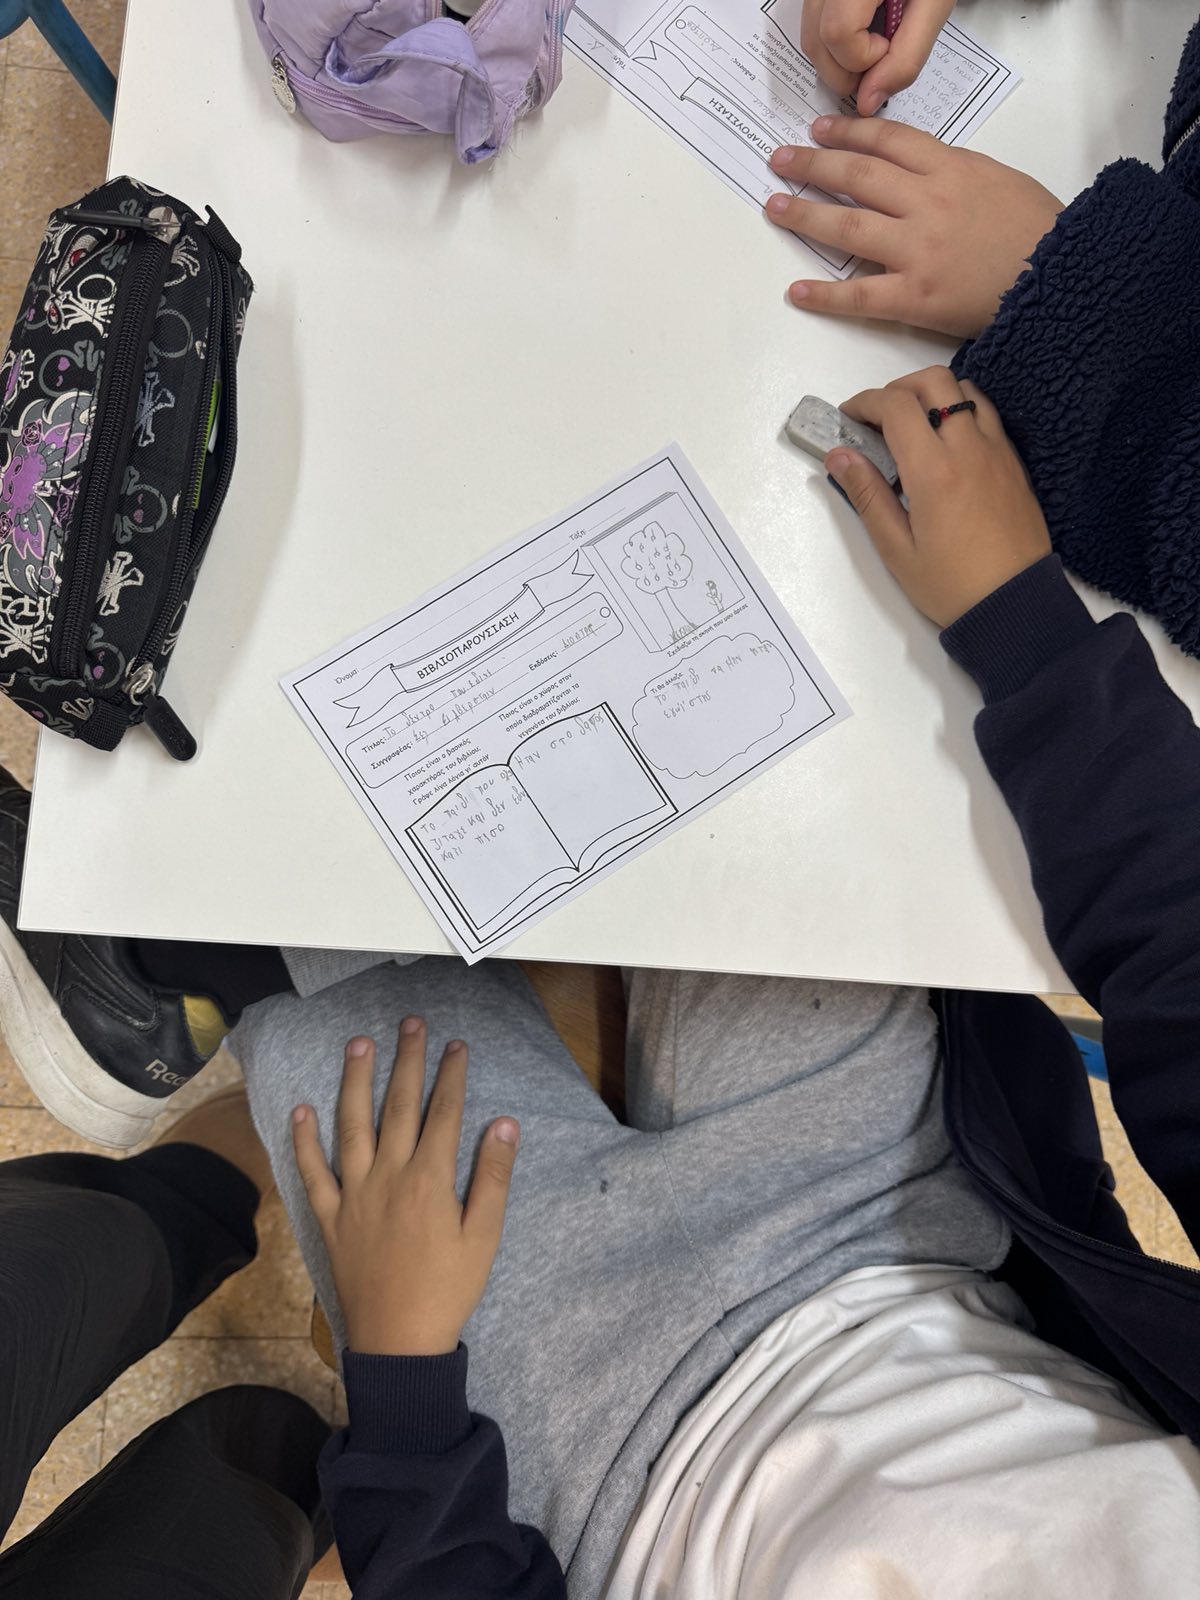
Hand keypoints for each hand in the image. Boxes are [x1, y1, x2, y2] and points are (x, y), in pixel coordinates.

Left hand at [293, 1018, 519, 1356]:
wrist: (398, 1341)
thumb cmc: (448, 1290)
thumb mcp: (484, 1236)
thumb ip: (493, 1176)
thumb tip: (504, 1124)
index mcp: (430, 1180)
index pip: (443, 1113)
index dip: (451, 1075)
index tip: (456, 1046)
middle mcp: (389, 1176)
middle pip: (399, 1106)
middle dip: (407, 1061)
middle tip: (410, 1023)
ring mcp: (354, 1194)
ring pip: (352, 1125)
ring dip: (356, 1081)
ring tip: (360, 1044)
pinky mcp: (330, 1216)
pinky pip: (313, 1172)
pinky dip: (305, 1140)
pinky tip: (301, 1109)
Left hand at [766, 117, 1062, 337]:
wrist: (1065, 276)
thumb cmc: (1039, 232)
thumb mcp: (999, 181)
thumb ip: (955, 175)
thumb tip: (917, 174)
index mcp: (951, 171)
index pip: (888, 142)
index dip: (848, 133)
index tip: (820, 130)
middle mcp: (928, 204)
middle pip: (858, 176)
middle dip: (813, 165)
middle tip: (781, 160)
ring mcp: (919, 251)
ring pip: (848, 227)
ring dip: (805, 215)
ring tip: (775, 206)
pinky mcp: (918, 297)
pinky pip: (861, 295)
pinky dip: (825, 295)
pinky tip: (797, 293)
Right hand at [801, 0, 955, 114]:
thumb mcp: (933, 8)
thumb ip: (906, 58)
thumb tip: (867, 101)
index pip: (838, 34)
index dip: (863, 56)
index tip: (889, 45)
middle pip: (815, 42)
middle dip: (846, 68)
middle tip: (880, 53)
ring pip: (809, 37)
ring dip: (838, 58)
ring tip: (872, 39)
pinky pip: (811, 25)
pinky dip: (833, 42)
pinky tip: (861, 28)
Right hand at [826, 367, 1050, 626]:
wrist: (1016, 605)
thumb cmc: (951, 585)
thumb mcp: (897, 549)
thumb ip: (867, 495)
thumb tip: (839, 456)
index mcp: (934, 471)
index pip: (896, 406)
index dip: (865, 402)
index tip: (847, 419)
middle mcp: (969, 449)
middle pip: (934, 380)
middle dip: (898, 388)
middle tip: (878, 418)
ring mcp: (997, 452)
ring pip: (966, 391)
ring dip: (934, 394)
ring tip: (914, 427)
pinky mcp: (1014, 463)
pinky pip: (988, 416)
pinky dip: (962, 411)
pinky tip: (947, 444)